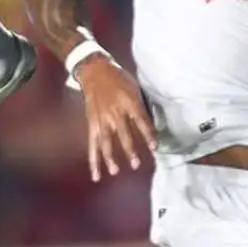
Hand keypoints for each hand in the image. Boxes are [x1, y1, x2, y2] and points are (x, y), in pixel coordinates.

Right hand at [75, 54, 156, 181]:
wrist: (95, 71)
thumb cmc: (118, 78)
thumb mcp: (133, 86)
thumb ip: (140, 105)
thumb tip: (149, 123)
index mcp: (128, 101)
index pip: (140, 120)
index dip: (148, 134)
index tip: (155, 147)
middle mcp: (115, 112)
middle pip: (123, 133)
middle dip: (130, 150)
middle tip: (136, 164)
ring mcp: (102, 119)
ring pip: (105, 141)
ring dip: (110, 157)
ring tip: (115, 171)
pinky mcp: (92, 124)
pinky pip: (92, 144)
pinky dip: (94, 160)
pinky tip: (96, 175)